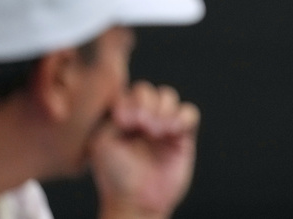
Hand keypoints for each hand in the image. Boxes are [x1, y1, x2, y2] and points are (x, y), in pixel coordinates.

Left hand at [90, 82, 198, 218]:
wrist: (136, 202)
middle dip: (146, 103)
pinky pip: (190, 113)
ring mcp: (164, 126)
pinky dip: (182, 117)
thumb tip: (130, 104)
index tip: (124, 122)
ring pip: (169, 96)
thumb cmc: (116, 176)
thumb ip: (112, 116)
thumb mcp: (102, 142)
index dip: (129, 101)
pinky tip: (171, 132)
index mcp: (123, 117)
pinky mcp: (183, 137)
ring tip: (156, 131)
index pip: (128, 93)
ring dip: (163, 109)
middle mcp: (143, 118)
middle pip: (149, 90)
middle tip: (142, 125)